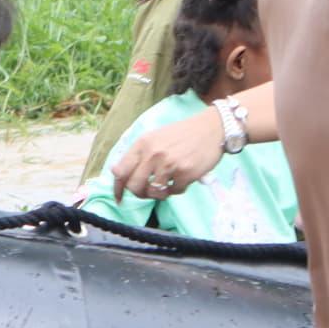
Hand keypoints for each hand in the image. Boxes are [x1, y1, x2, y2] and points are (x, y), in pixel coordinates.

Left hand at [106, 104, 224, 201]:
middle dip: (139, 193)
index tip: (119, 198)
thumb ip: (138, 154)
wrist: (211, 129)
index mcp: (143, 144)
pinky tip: (182, 179)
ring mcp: (169, 164)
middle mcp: (153, 154)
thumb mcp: (155, 137)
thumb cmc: (182, 134)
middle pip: (134, 186)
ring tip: (166, 185)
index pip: (120, 171)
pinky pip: (174, 192)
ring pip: (153, 192)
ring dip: (158, 193)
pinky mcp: (185, 174)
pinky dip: (177, 189)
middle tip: (147, 192)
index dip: (117, 188)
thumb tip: (117, 173)